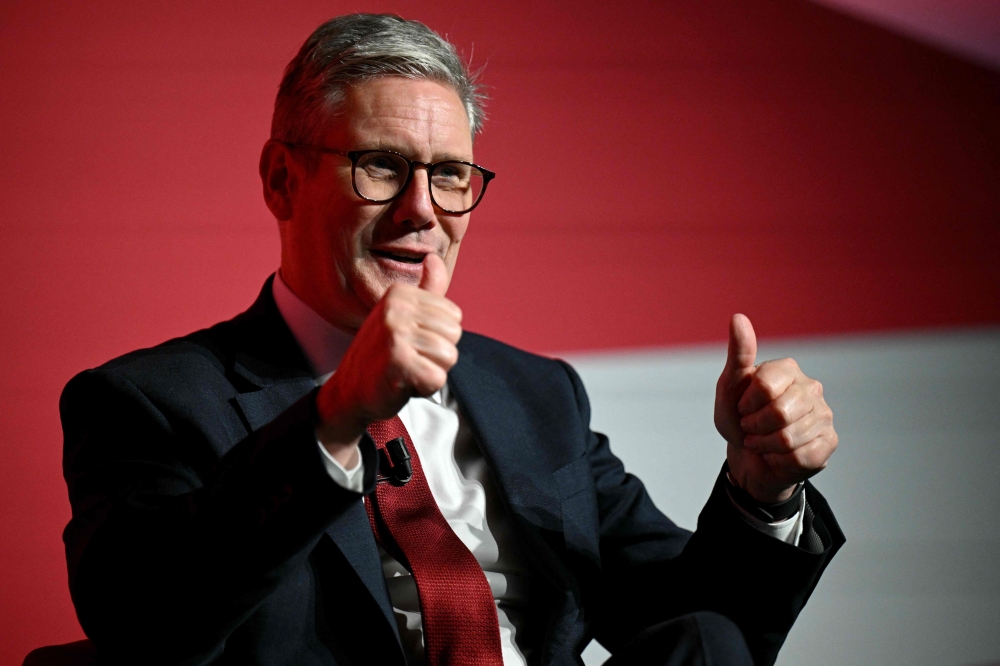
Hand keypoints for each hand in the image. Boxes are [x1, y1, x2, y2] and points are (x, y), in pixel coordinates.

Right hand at [315, 253, 461, 462]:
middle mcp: (396, 308)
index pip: (454, 316)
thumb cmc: (382, 352)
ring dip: (431, 371)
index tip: (411, 341)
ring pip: (449, 357)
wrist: (350, 389)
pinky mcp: (397, 362)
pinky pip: (437, 379)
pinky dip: (424, 388)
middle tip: (410, 358)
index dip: (438, 336)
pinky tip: (404, 383)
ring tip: (407, 369)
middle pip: (455, 335)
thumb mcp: (403, 315)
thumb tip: (434, 258)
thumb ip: (426, 289)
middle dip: (437, 354)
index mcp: (400, 293)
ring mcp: (395, 333)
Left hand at [714, 314, 836, 503]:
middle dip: (755, 427)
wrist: (749, 456)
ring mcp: (824, 415)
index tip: (743, 408)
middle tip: (751, 428)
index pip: (765, 386)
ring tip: (763, 441)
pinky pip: (800, 456)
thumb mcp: (730, 386)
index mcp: (787, 369)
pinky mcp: (829, 442)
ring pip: (789, 438)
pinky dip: (779, 460)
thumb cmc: (738, 418)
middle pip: (778, 413)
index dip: (746, 404)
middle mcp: (811, 388)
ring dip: (765, 446)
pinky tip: (778, 455)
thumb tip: (738, 318)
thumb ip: (738, 353)